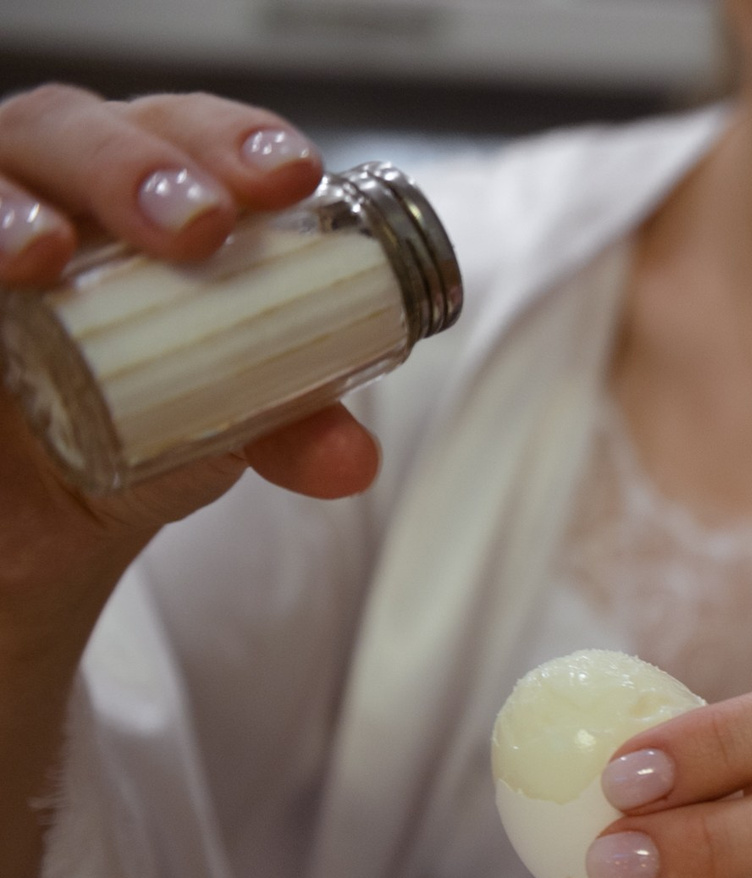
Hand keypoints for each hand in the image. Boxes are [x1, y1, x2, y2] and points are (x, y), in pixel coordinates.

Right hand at [0, 84, 377, 562]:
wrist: (35, 503)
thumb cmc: (131, 421)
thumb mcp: (216, 427)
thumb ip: (284, 429)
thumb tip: (347, 457)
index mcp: (141, 200)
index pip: (186, 134)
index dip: (234, 140)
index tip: (292, 176)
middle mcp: (55, 190)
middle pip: (76, 130)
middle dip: (138, 165)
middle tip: (199, 225)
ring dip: (12, 201)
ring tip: (46, 250)